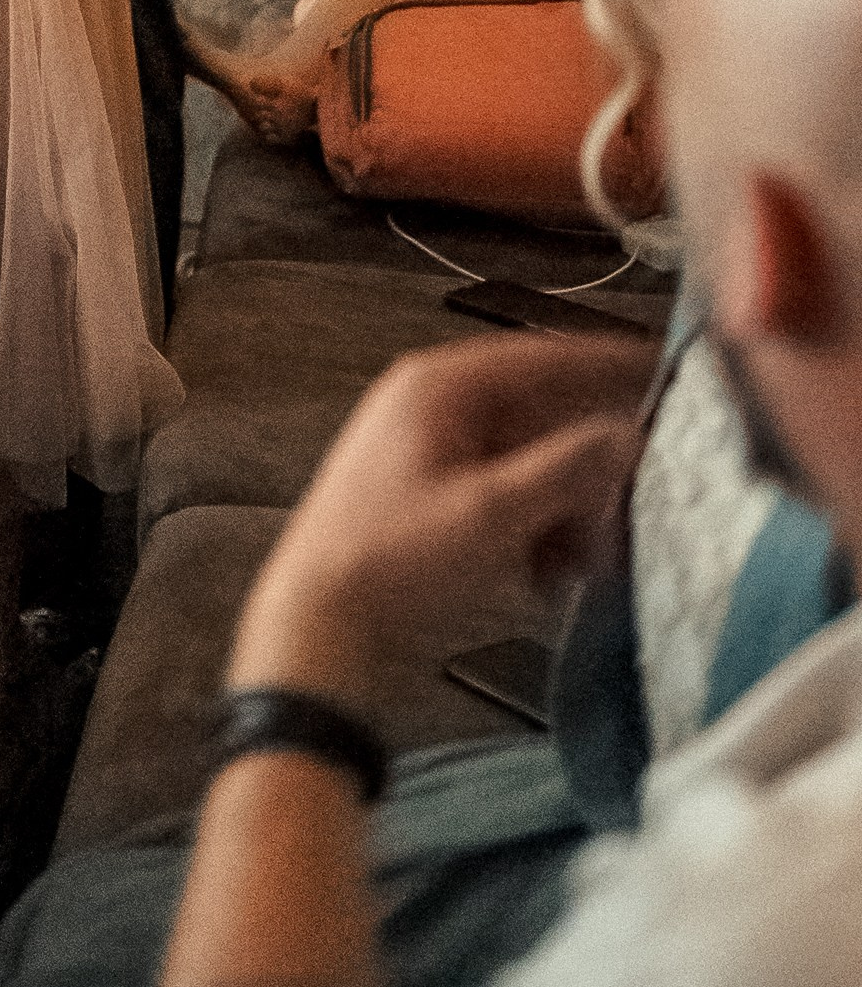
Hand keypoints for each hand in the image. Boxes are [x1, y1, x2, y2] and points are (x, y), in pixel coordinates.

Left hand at [231, 336, 646, 704]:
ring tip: (586, 563)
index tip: (666, 373)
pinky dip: (537, 530)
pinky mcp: (434, 499)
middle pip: (543, 417)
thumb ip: (567, 470)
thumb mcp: (492, 516)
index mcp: (439, 386)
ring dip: (568, 511)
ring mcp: (431, 452)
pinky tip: (550, 575)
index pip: (544, 355)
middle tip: (633, 512)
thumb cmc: (394, 565)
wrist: (319, 630)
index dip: (609, 364)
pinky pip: (507, 498)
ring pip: (531, 464)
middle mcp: (434, 406)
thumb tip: (629, 433)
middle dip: (590, 472)